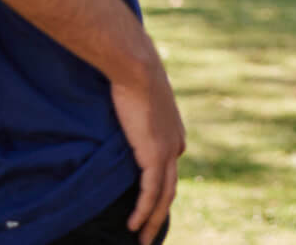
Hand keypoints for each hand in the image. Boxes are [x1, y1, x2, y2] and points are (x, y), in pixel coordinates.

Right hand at [111, 47, 185, 244]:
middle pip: (170, 187)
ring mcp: (168, 150)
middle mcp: (176, 144)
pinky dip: (143, 211)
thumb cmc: (132, 74)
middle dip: (159, 213)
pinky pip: (151, 191)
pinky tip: (134, 227)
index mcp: (174, 131)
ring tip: (143, 240)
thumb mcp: (138, 95)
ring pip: (163, 195)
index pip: (168, 167)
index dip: (160, 187)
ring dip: (152, 220)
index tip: (148, 203)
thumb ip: (134, 107)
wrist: (137, 68)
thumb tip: (119, 102)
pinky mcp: (155, 155)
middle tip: (149, 234)